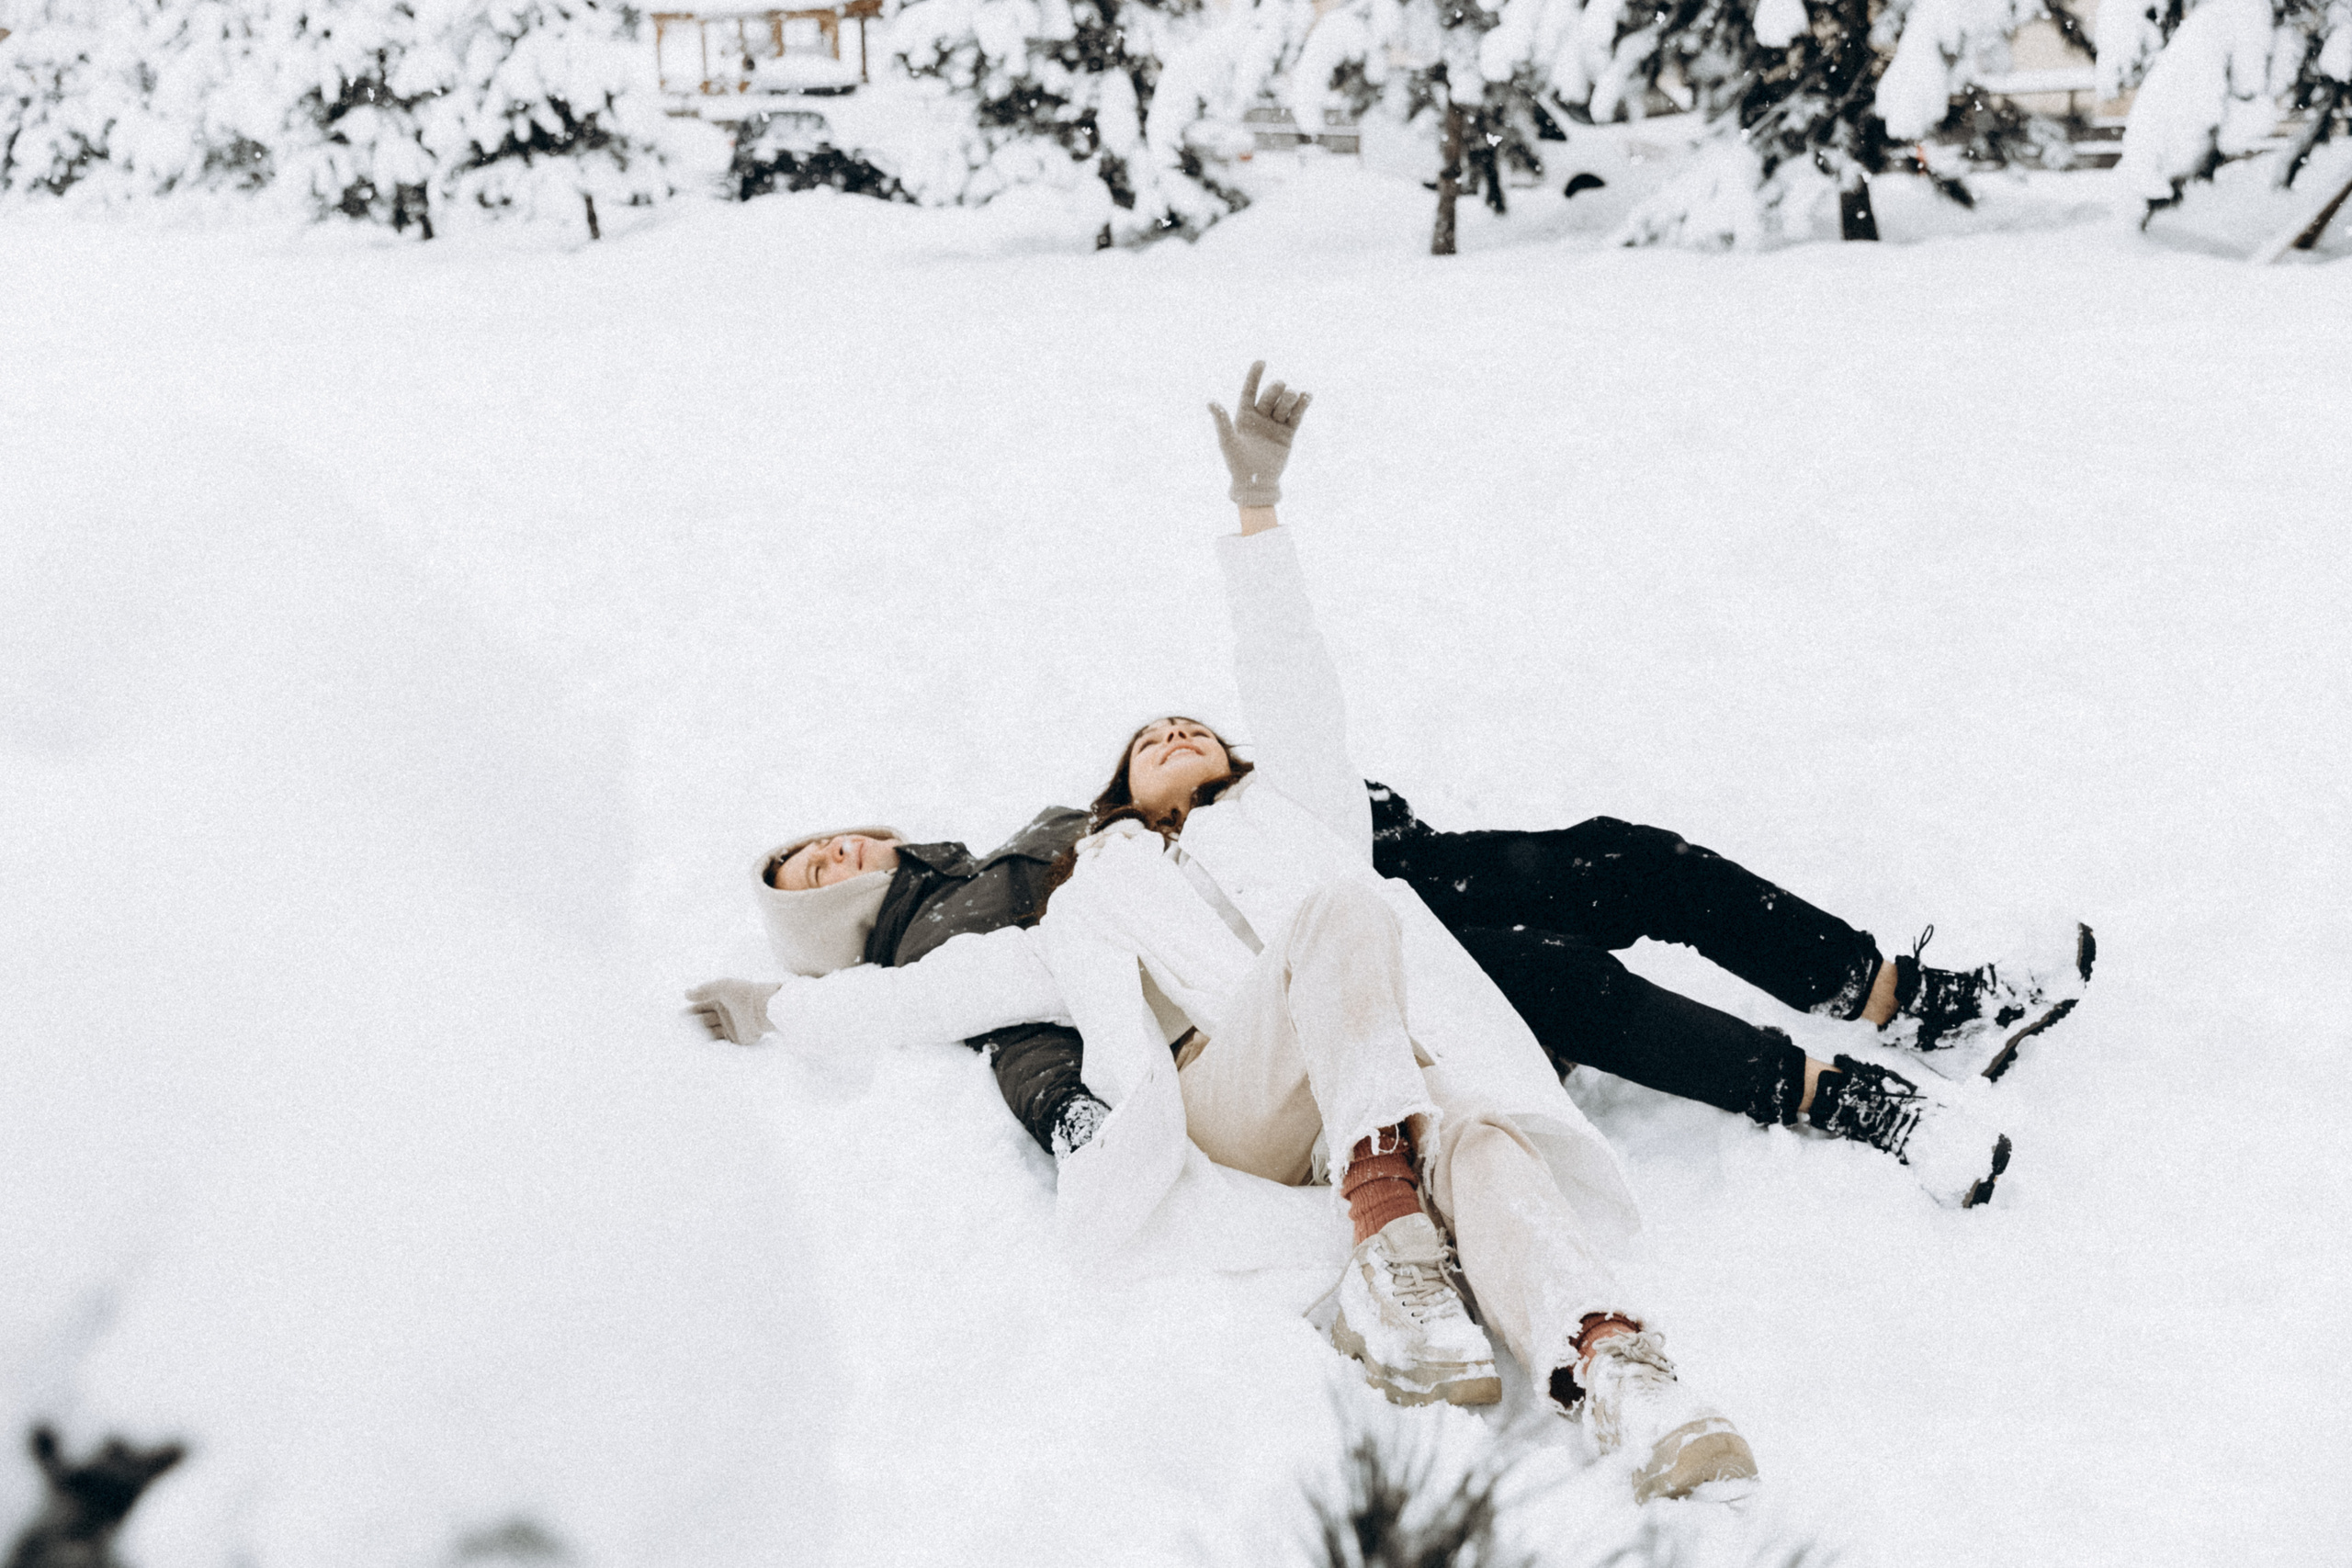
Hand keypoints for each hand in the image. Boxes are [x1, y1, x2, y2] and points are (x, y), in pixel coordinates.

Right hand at [684, 978, 781, 1044]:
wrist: (765, 1009)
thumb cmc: (744, 994)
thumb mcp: (722, 986)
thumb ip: (704, 990)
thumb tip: (685, 994)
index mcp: (721, 998)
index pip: (701, 1005)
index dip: (689, 1011)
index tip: (677, 1018)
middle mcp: (724, 1013)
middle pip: (703, 1020)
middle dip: (691, 1024)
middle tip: (677, 1031)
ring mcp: (729, 1026)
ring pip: (709, 1031)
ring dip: (698, 1035)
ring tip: (684, 1040)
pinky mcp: (736, 1038)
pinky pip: (719, 1042)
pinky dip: (708, 1044)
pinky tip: (697, 1046)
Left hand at [1208, 360, 1310, 507]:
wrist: (1255, 483)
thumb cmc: (1236, 464)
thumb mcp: (1227, 441)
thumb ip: (1221, 421)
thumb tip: (1210, 402)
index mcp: (1243, 416)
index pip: (1249, 390)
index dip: (1254, 375)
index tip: (1261, 361)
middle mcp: (1260, 417)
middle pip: (1270, 395)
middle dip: (1276, 389)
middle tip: (1281, 387)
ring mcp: (1275, 424)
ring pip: (1284, 403)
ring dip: (1290, 396)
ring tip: (1295, 395)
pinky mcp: (1288, 433)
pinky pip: (1297, 416)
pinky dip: (1303, 405)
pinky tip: (1307, 395)